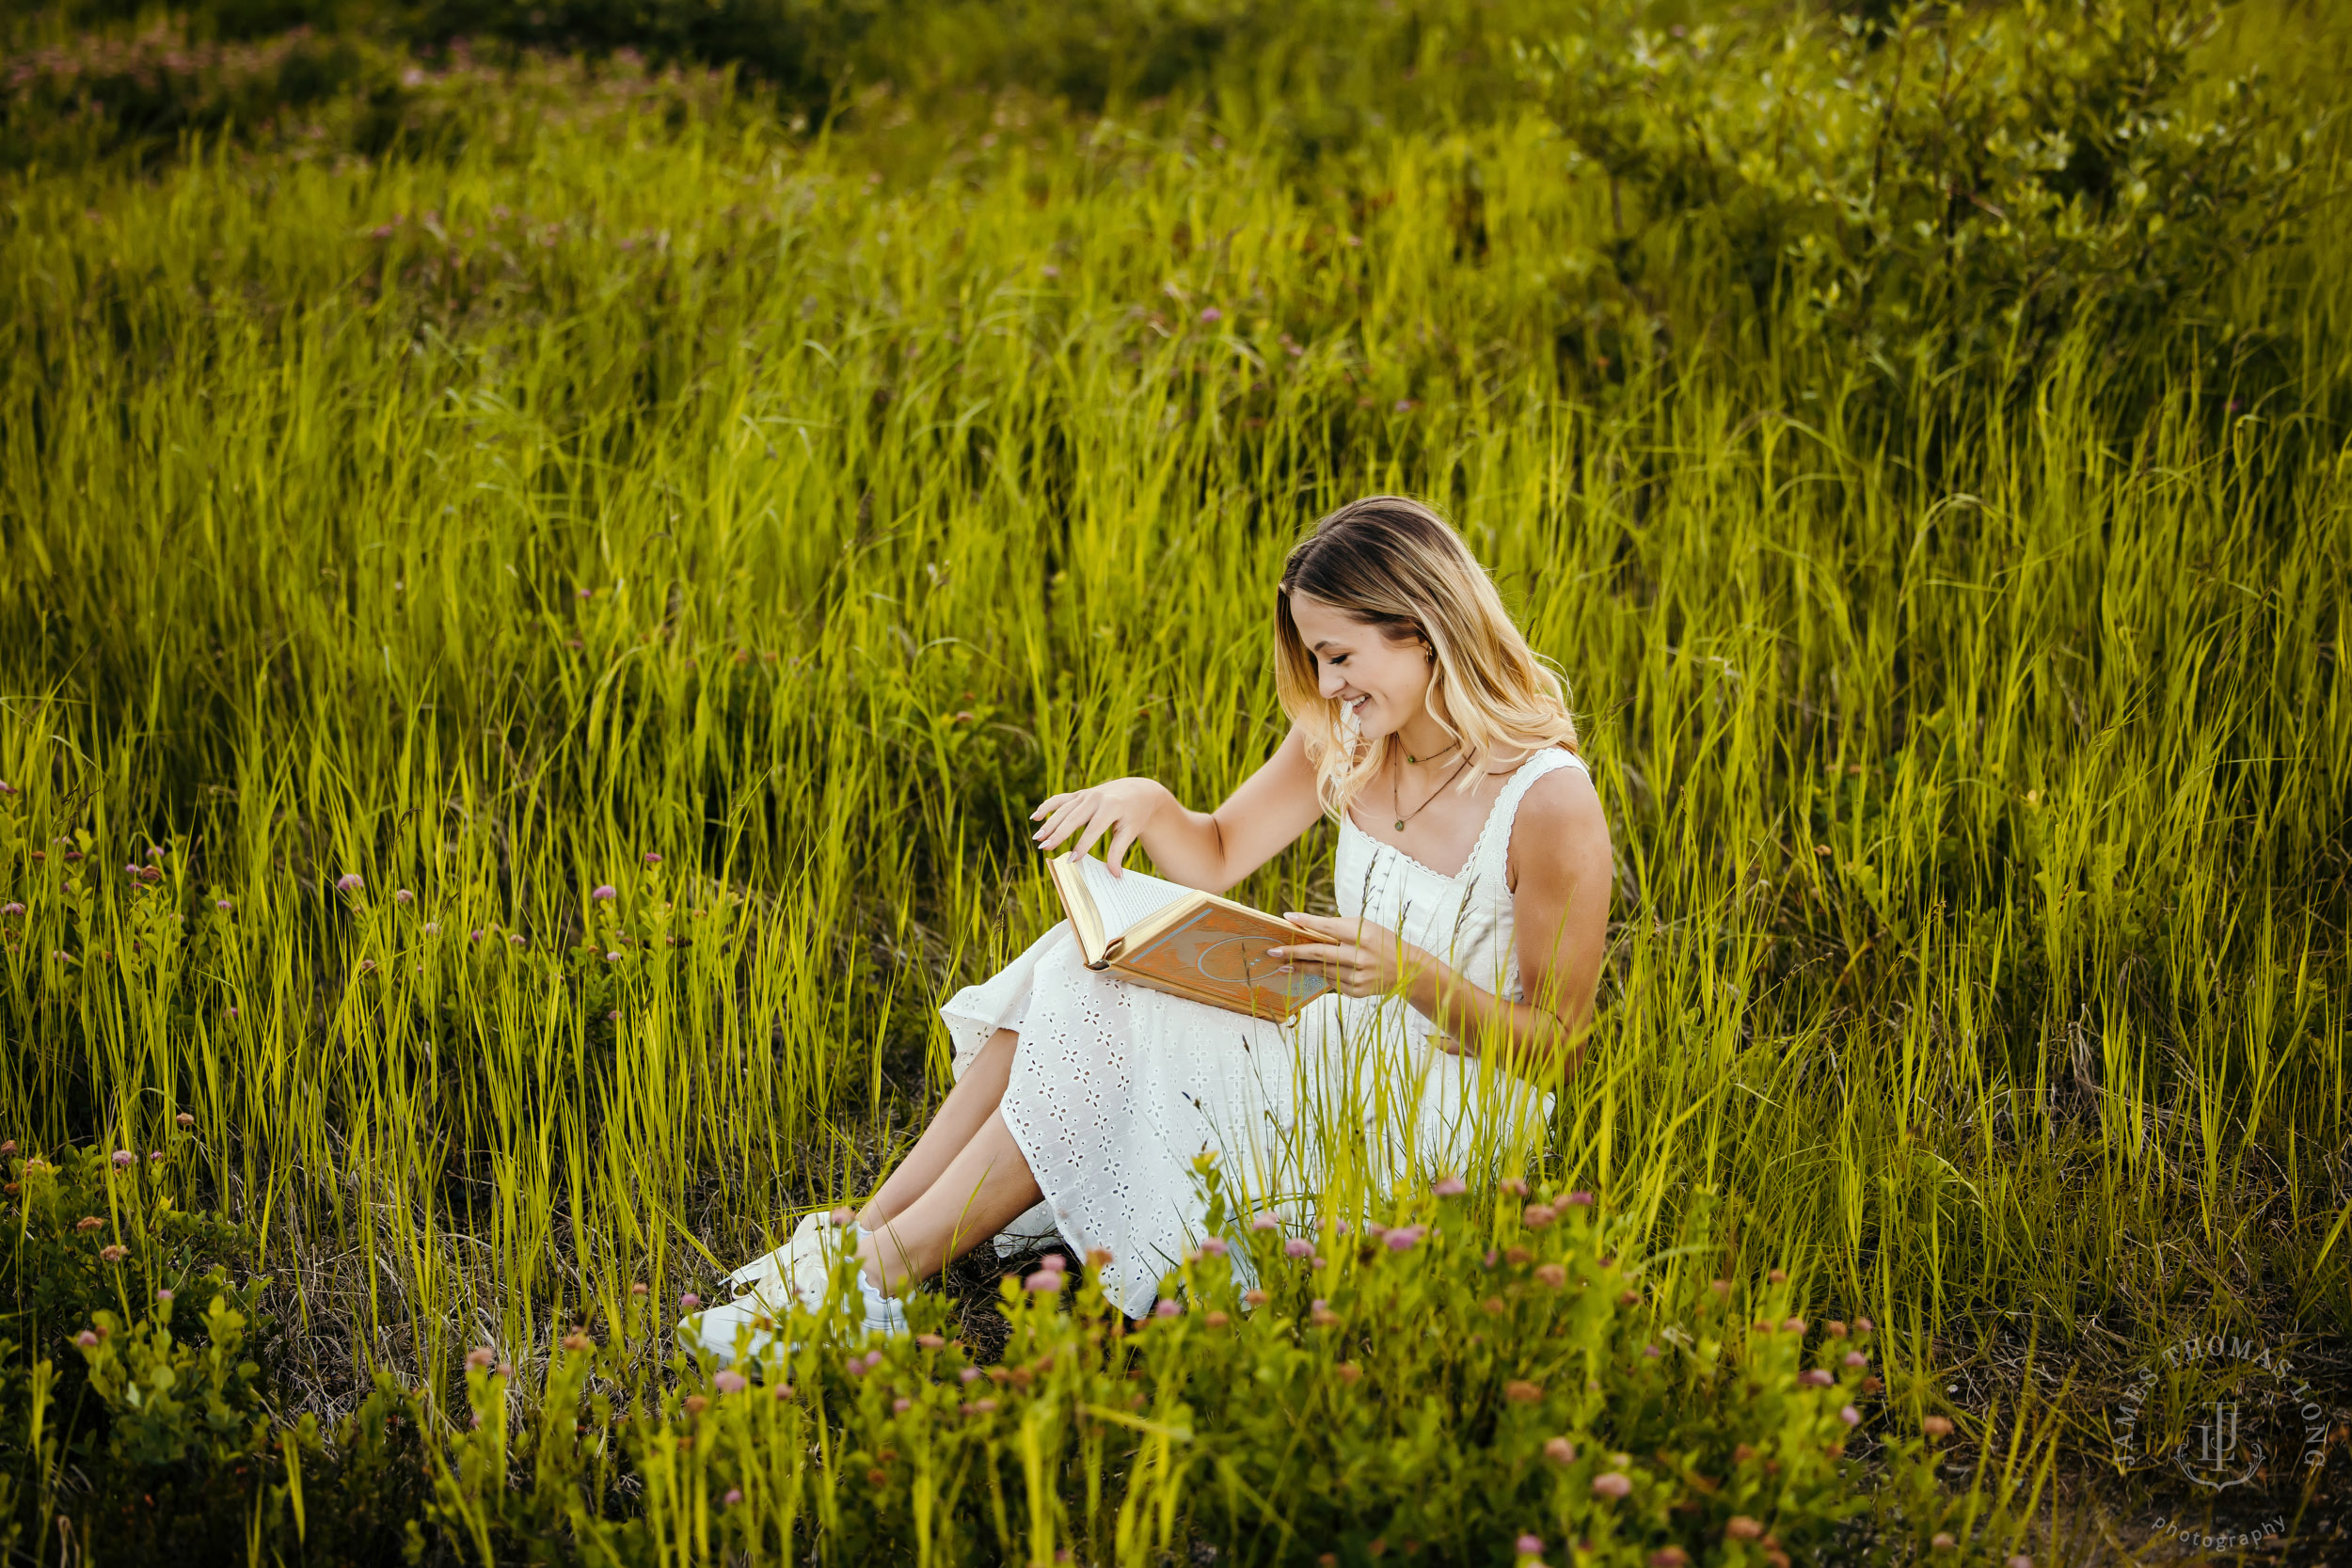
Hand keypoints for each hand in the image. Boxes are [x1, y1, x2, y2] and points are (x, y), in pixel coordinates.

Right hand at [1030, 778, 1171, 873]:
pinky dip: (1047, 807)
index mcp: (1111, 807)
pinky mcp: (1080, 794)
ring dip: (1049, 824)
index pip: (1093, 829)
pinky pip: (1060, 799)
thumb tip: (1114, 875)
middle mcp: (1096, 798)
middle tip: (1045, 848)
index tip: (1071, 860)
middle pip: (1073, 818)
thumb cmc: (1134, 814)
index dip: (1082, 846)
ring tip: (1038, 838)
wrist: (1138, 792)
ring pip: (1063, 810)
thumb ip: (1119, 851)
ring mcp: (1086, 794)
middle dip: (1058, 834)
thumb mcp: (1130, 831)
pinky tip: (1035, 817)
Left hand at [1267, 914, 1426, 999]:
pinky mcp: (1357, 991)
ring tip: (1282, 965)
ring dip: (1300, 968)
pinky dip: (1321, 976)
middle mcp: (1360, 956)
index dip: (1307, 923)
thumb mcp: (1365, 927)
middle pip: (1320, 953)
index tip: (1287, 918)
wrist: (1406, 970)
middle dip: (1294, 952)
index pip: (1328, 927)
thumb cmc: (1382, 942)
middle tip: (1273, 951)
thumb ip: (1338, 928)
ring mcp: (1358, 976)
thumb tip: (1306, 928)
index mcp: (1363, 934)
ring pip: (1321, 971)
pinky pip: (1331, 982)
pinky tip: (1311, 973)